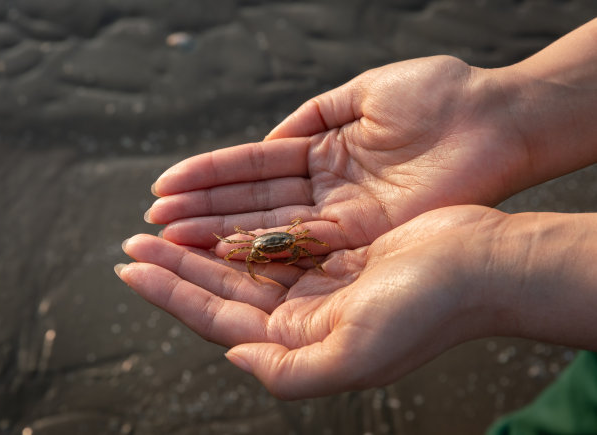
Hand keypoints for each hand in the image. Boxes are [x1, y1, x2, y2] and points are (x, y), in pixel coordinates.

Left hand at [116, 205, 507, 398]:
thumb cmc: (426, 311)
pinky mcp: (335, 250)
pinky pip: (276, 238)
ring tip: (163, 226)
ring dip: (203, 245)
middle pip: (223, 289)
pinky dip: (245, 228)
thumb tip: (232, 357)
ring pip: (244, 262)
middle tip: (133, 242)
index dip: (171, 295)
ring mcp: (319, 282)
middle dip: (176, 267)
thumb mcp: (354, 354)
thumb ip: (289, 371)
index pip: (218, 319)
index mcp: (302, 344)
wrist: (480, 266)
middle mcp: (304, 316)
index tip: (132, 270)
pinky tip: (221, 217)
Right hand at [146, 56, 528, 250]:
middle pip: (252, 201)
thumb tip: (269, 140)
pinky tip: (218, 248)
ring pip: (268, 226)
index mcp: (323, 150)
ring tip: (171, 238)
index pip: (253, 165)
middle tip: (152, 222)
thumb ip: (311, 117)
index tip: (165, 186)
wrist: (494, 120)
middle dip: (202, 210)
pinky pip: (300, 240)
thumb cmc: (437, 95)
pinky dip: (260, 244)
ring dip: (218, 232)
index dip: (209, 175)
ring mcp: (341, 215)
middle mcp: (325, 188)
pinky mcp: (362, 235)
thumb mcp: (362, 93)